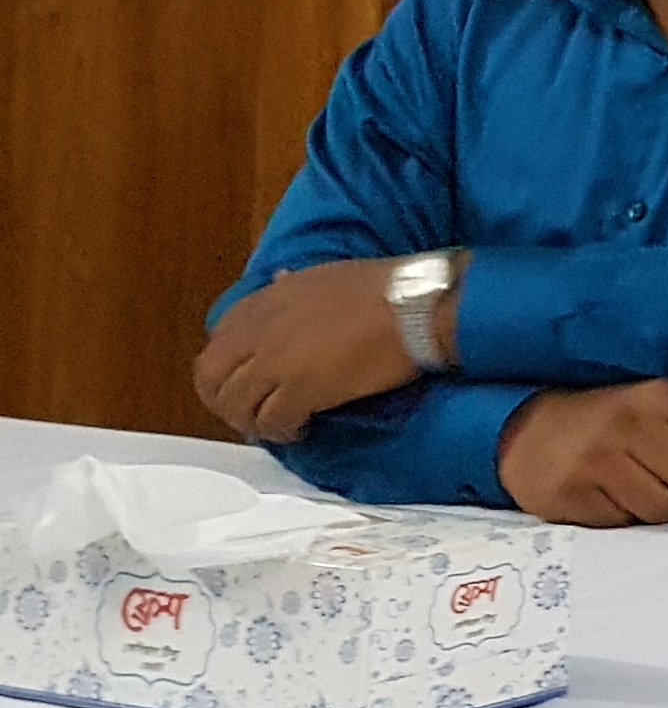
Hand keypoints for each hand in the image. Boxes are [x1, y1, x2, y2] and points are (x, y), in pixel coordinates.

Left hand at [194, 261, 422, 442]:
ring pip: (235, 406)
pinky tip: (301, 430)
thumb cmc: (381, 287)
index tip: (246, 379)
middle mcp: (259, 332)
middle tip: (250, 411)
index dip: (226, 367)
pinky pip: (271, 422)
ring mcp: (276, 363)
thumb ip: (291, 285)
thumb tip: (279, 280)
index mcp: (264, 302)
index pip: (217, 341)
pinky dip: (281, 432)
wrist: (415, 305)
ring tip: (275, 425)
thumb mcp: (322, 275)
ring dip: (250, 421)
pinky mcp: (300, 391)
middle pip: (211, 378)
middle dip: (224, 399)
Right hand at [497, 380, 667, 525]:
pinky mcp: (571, 492)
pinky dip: (632, 521)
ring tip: (651, 497)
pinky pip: (625, 523)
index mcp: (661, 397)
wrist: (529, 433)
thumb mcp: (667, 423)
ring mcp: (597, 457)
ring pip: (663, 508)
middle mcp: (630, 422)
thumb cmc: (615, 428)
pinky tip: (618, 503)